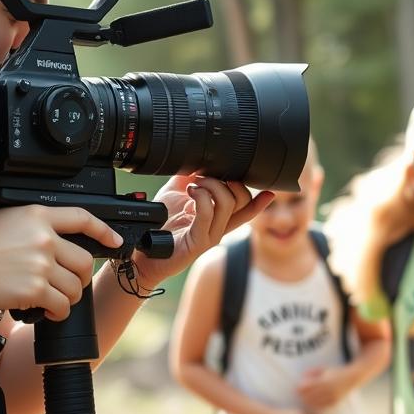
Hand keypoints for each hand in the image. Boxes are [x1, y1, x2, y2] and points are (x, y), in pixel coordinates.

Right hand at [0, 205, 121, 320]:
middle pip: (84, 260)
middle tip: (73, 284)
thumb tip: (40, 233)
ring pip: (74, 286)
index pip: (82, 218)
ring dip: (69, 298)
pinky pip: (60, 305)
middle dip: (81, 276)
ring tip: (56, 301)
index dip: (103, 230)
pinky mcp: (34, 289)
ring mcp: (41, 263)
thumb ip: (26, 223)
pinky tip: (48, 313)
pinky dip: (58, 313)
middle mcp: (44, 237)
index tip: (113, 240)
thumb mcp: (0, 215)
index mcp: (37, 214)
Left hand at [128, 174, 273, 289]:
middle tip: (203, 178)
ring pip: (227, 203)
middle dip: (226, 181)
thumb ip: (188, 178)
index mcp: (217, 219)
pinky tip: (190, 193)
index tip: (269, 191)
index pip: (247, 210)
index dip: (260, 202)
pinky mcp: (198, 241)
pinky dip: (201, 197)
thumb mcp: (175, 195)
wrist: (144, 252)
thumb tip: (196, 161)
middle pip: (241, 201)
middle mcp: (218, 229)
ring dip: (211, 186)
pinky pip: (207, 213)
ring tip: (194, 185)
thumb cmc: (161, 225)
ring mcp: (210, 236)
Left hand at [297, 366, 353, 409]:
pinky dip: (315, 405)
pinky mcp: (334, 403)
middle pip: (310, 396)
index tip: (296, 387)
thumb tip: (302, 376)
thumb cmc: (335, 372)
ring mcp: (332, 398)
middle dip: (302, 395)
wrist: (351, 378)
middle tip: (297, 393)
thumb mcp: (323, 369)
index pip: (308, 388)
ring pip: (315, 403)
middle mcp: (329, 390)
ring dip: (307, 401)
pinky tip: (312, 401)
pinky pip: (321, 406)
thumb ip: (312, 372)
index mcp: (325, 381)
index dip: (300, 388)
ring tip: (304, 397)